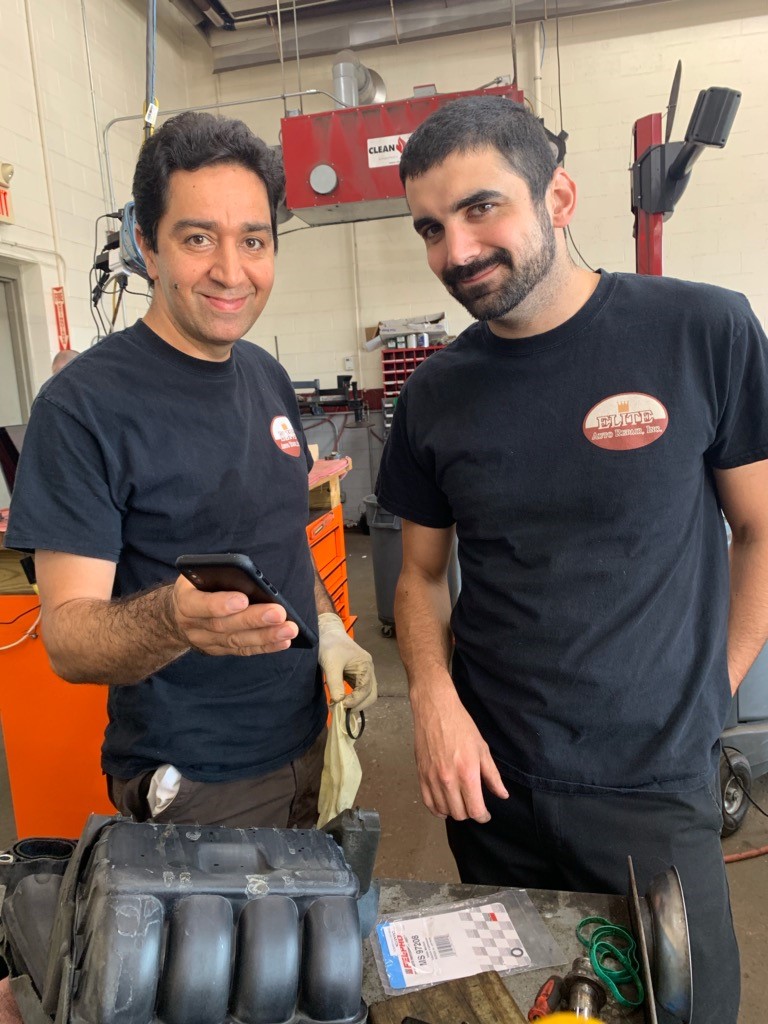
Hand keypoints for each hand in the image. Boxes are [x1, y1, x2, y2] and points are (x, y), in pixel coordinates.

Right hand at [171, 575, 298, 655]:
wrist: (178, 615)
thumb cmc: (197, 586)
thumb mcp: (198, 575)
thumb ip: (217, 576)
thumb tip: (250, 576)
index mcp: (185, 601)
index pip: (199, 604)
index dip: (220, 604)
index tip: (243, 599)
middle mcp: (193, 625)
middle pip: (224, 625)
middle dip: (253, 620)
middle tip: (279, 613)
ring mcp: (206, 641)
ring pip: (236, 641)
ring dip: (266, 636)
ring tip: (289, 629)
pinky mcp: (220, 650)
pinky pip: (243, 650)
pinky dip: (265, 646)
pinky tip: (284, 641)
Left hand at [318, 612, 377, 710]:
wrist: (327, 632)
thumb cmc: (330, 646)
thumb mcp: (331, 664)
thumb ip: (335, 684)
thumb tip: (338, 704)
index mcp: (366, 666)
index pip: (366, 690)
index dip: (355, 701)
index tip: (341, 707)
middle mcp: (368, 670)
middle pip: (371, 694)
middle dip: (359, 705)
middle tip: (343, 711)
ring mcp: (363, 673)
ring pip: (366, 694)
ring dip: (356, 703)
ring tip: (341, 708)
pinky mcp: (356, 675)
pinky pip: (359, 690)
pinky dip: (353, 698)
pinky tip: (342, 701)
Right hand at [411, 677, 507, 822]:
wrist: (435, 710)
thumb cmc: (461, 726)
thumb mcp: (483, 749)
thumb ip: (493, 776)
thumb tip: (502, 795)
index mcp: (467, 774)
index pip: (475, 810)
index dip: (483, 816)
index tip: (486, 814)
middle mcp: (448, 780)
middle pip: (460, 814)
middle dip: (470, 813)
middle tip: (474, 805)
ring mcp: (432, 779)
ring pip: (443, 811)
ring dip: (454, 812)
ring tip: (460, 803)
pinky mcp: (420, 776)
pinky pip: (428, 803)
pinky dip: (437, 809)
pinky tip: (444, 805)